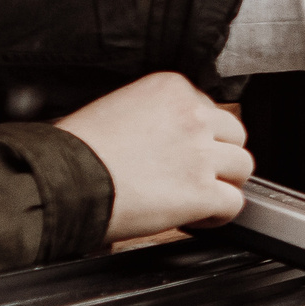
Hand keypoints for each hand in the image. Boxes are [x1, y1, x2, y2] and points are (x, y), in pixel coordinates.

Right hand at [55, 72, 253, 241]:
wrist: (62, 181)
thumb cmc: (75, 150)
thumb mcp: (116, 108)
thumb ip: (154, 114)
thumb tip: (167, 134)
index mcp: (170, 88)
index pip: (209, 109)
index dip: (199, 135)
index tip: (181, 151)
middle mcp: (192, 115)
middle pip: (234, 135)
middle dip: (218, 156)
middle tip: (193, 174)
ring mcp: (201, 153)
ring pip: (242, 167)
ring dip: (223, 183)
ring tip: (195, 196)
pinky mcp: (203, 191)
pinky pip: (234, 203)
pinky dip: (219, 214)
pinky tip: (195, 217)